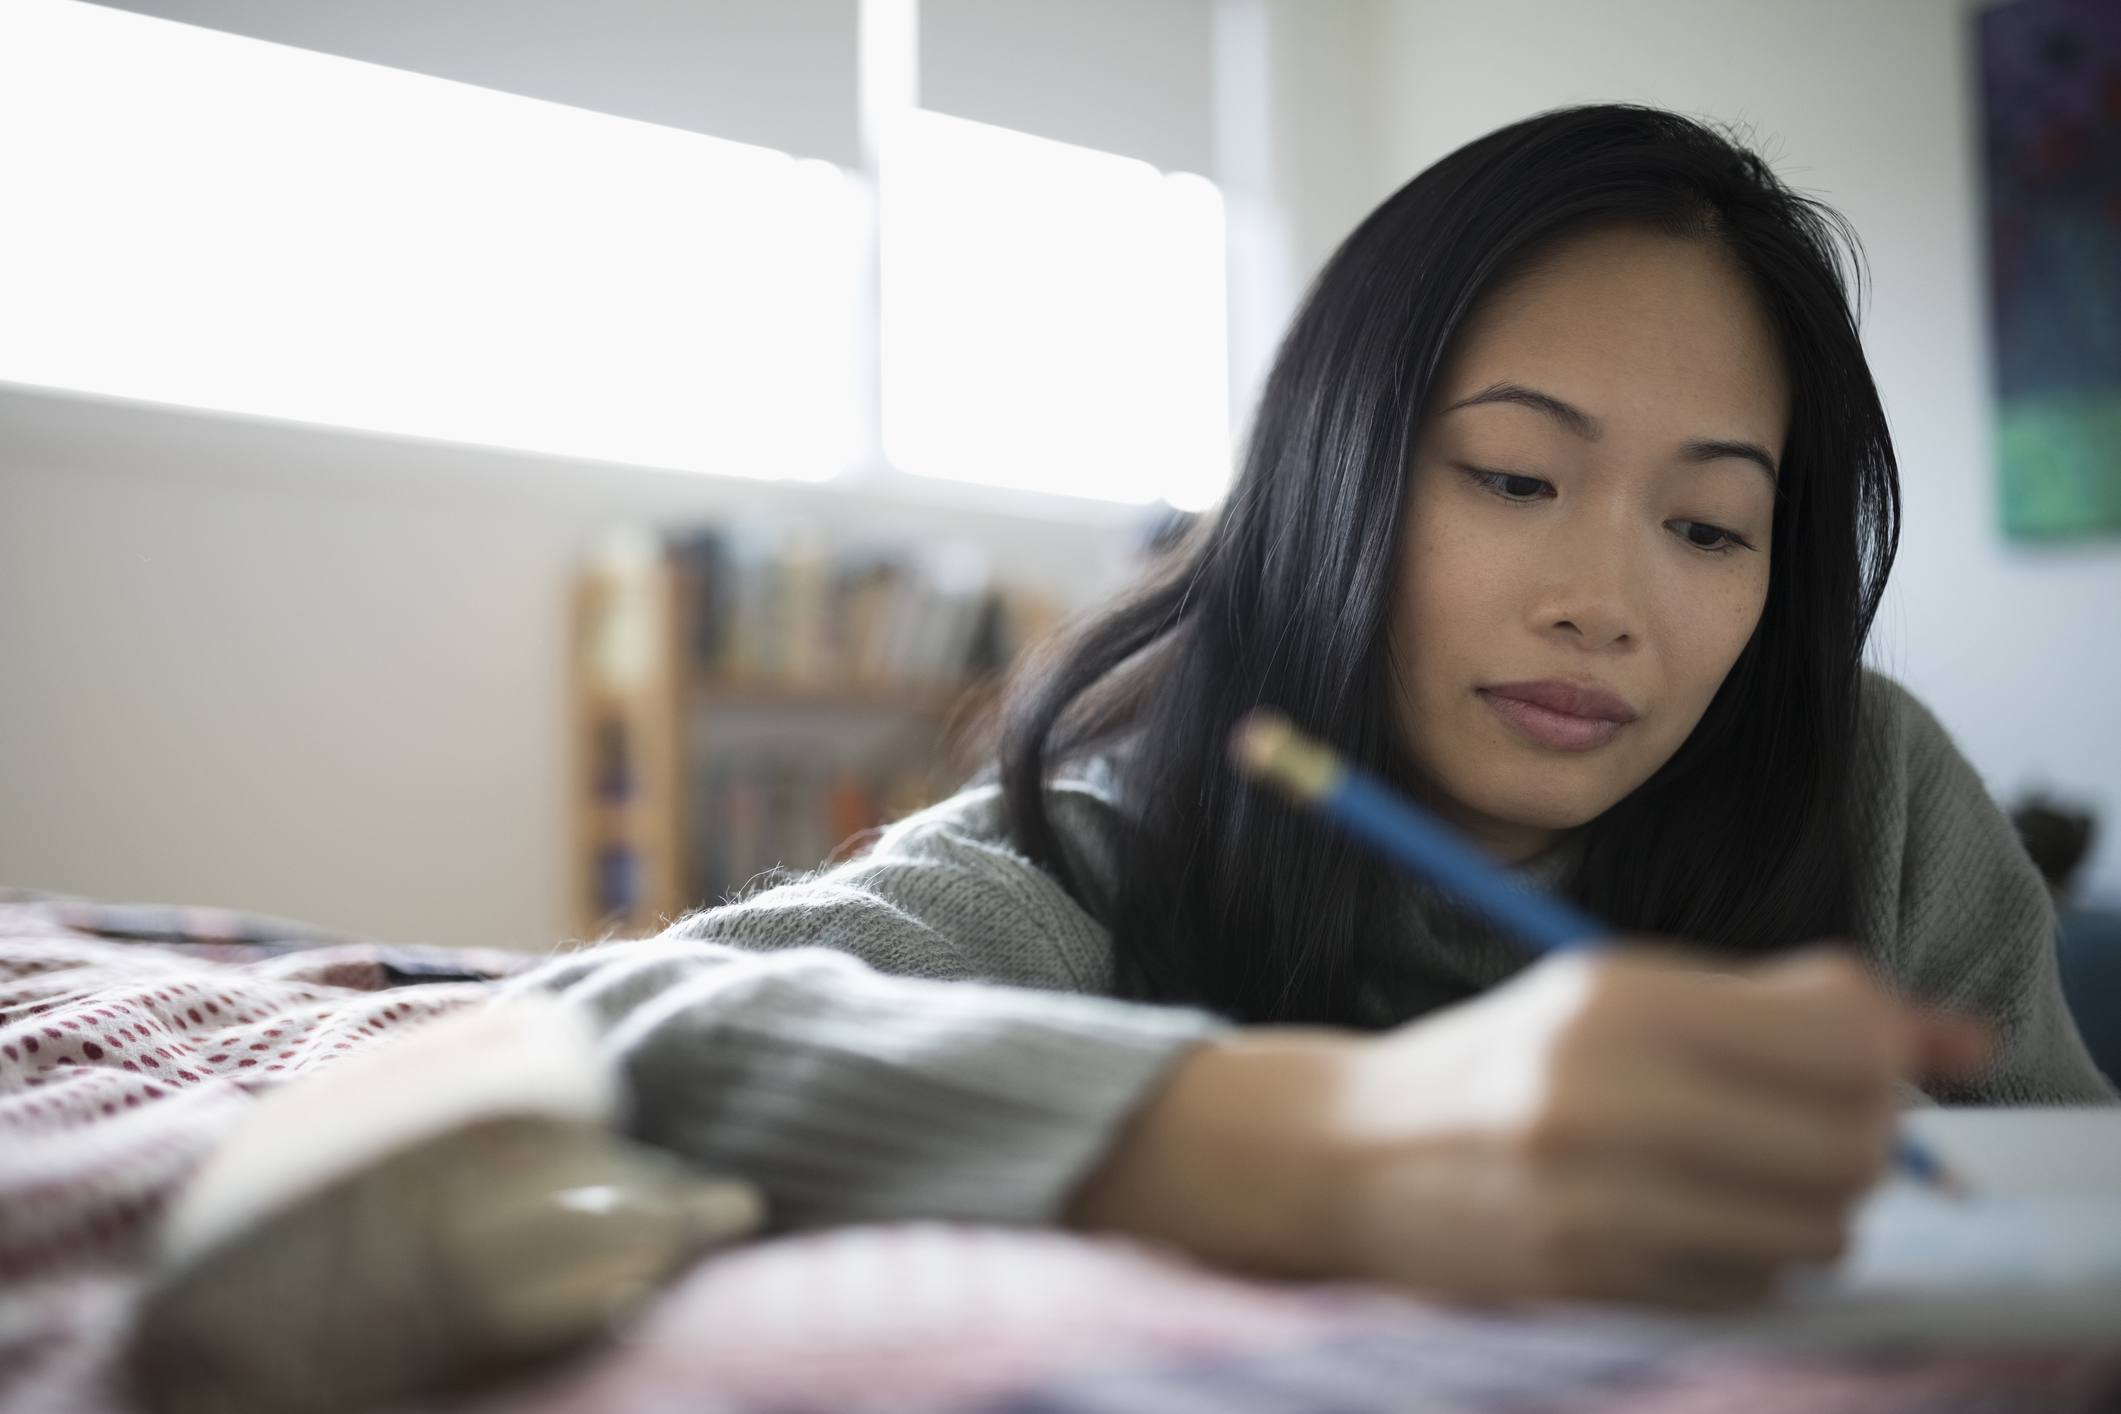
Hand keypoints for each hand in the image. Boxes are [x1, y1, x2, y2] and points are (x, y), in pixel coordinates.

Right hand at [1066, 946, 1989, 1308]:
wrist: (1347, 1152)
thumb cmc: (1498, 1063)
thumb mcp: (1616, 994)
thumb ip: (1777, 1007)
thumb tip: (1953, 1039)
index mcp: (1614, 996)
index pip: (1840, 1037)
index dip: (1894, 1049)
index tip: (1885, 1054)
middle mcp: (1601, 1091)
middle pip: (1848, 1141)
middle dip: (1868, 1135)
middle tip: (1822, 1121)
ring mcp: (1589, 1196)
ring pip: (1815, 1226)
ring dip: (1811, 1205)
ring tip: (1748, 1175)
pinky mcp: (1583, 1279)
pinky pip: (1747, 1284)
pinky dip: (1747, 1257)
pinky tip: (1687, 1222)